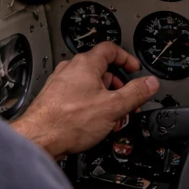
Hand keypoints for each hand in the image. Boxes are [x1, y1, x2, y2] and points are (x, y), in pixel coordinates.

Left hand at [10, 42, 158, 158]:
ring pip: (89, 84)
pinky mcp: (53, 99)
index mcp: (86, 64)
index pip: (111, 49)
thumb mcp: (113, 107)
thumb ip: (136, 93)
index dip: (127, 58)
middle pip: (101, 68)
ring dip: (104, 96)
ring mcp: (59, 83)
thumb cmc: (67, 122)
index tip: (135, 70)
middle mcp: (70, 69)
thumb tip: (150, 83)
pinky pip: (77, 95)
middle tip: (126, 98)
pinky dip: (89, 103)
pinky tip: (93, 121)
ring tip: (111, 114)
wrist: (38, 139)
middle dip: (117, 84)